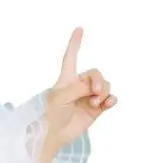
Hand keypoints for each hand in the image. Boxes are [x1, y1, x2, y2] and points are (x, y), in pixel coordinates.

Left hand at [45, 27, 116, 144]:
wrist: (54, 134)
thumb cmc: (51, 113)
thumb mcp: (61, 96)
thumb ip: (78, 88)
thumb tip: (94, 88)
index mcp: (67, 79)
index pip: (71, 57)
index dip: (75, 43)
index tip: (79, 28)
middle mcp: (79, 86)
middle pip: (96, 74)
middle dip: (98, 81)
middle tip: (94, 92)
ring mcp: (89, 97)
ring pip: (105, 86)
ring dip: (103, 92)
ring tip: (95, 103)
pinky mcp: (96, 109)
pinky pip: (110, 99)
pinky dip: (111, 100)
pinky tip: (108, 104)